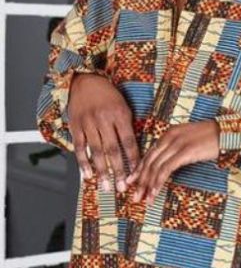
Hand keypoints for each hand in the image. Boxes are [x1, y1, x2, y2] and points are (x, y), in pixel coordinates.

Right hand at [68, 72, 139, 190]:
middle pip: (112, 149)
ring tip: (105, 186)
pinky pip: (80, 147)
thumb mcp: (123, 106)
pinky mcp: (75, 126)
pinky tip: (87, 175)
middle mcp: (103, 119)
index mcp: (120, 114)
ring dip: (101, 171)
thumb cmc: (108, 95)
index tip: (137, 174)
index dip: (133, 159)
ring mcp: (88, 123)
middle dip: (118, 170)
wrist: (84, 80)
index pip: (129, 141)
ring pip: (96, 151)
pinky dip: (83, 162)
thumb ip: (127, 127)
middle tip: (122, 187)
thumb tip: (135, 150)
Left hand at [126, 120, 219, 203]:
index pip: (149, 153)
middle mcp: (169, 137)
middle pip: (149, 161)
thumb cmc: (213, 139)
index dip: (139, 169)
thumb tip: (169, 164)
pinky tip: (155, 193)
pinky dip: (158, 182)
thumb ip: (178, 149)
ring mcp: (176, 144)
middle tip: (134, 196)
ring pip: (155, 167)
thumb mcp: (191, 141)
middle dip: (140, 180)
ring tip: (143, 199)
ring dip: (147, 185)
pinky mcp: (185, 151)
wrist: (229, 132)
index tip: (132, 182)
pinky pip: (166, 169)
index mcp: (169, 133)